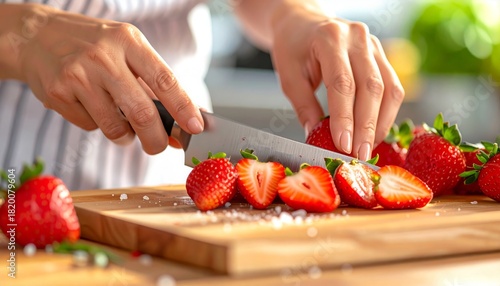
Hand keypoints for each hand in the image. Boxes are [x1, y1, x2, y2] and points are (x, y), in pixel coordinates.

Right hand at [13, 4, 203, 153]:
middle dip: (156, 139)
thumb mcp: (126, 49)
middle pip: (141, 112)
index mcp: (129, 41)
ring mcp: (78, 75)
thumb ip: (153, 81)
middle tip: (159, 147)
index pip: (164, 79)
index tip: (195, 127)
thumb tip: (184, 119)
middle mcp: (104, 57)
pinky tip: (91, 107)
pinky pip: (90, 126)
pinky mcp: (58, 94)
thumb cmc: (94, 46)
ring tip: (124, 127)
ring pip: (115, 127)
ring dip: (125, 137)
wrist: (37, 36)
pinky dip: (98, 126)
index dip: (183, 107)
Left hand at [270, 5, 404, 160]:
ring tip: (367, 147)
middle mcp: (356, 37)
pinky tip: (375, 131)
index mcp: (329, 38)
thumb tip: (316, 136)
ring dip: (380, 122)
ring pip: (389, 88)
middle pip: (370, 87)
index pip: (342, 83)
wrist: (303, 23)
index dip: (344, 117)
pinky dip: (386, 113)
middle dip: (366, 125)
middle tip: (358, 154)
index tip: (343, 145)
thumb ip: (303, 106)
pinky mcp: (381, 55)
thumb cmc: (293, 48)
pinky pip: (393, 87)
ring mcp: (373, 44)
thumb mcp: (289, 76)